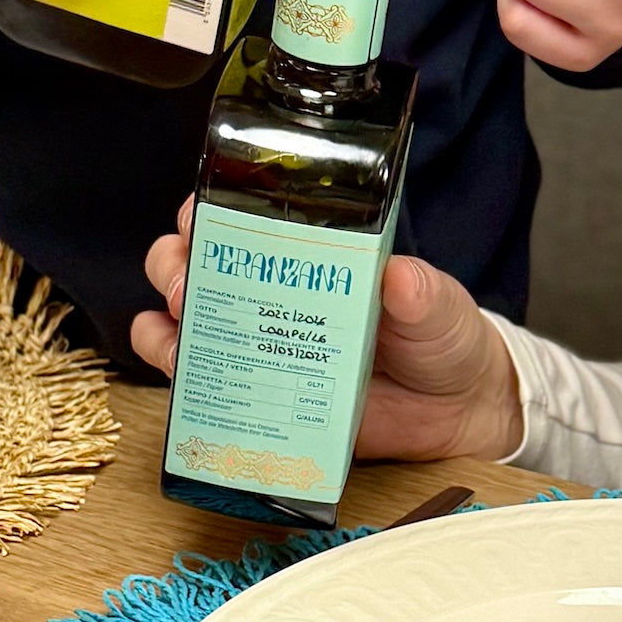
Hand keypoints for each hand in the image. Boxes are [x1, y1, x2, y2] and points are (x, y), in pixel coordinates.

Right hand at [131, 201, 522, 463]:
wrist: (455, 412)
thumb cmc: (440, 337)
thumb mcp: (436, 306)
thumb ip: (420, 293)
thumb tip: (399, 277)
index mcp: (306, 252)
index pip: (240, 216)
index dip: (208, 210)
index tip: (199, 216)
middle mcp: (268, 291)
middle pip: (193, 261)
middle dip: (177, 264)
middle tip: (191, 282)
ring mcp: (256, 344)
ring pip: (181, 316)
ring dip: (166, 314)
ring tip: (182, 321)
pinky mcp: (255, 396)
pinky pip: (197, 380)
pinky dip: (172, 366)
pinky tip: (173, 363)